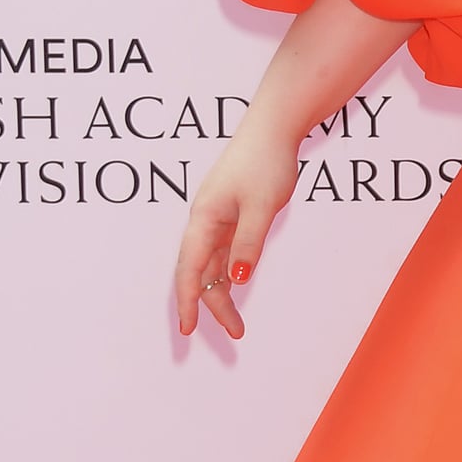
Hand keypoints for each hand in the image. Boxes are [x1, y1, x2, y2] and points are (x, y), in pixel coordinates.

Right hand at [173, 120, 300, 339]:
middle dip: (212, 305)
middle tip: (235, 333)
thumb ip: (249, 245)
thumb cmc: (265, 162)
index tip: (188, 330)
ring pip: (213, 264)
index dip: (188, 302)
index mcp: (204, 219)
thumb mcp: (261, 207)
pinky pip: (225, 251)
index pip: (190, 270)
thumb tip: (237, 281)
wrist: (273, 128)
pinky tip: (238, 287)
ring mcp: (217, 217)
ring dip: (223, 292)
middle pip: (200, 272)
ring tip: (238, 322)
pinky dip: (230, 272)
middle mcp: (205, 221)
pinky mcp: (232, 214)